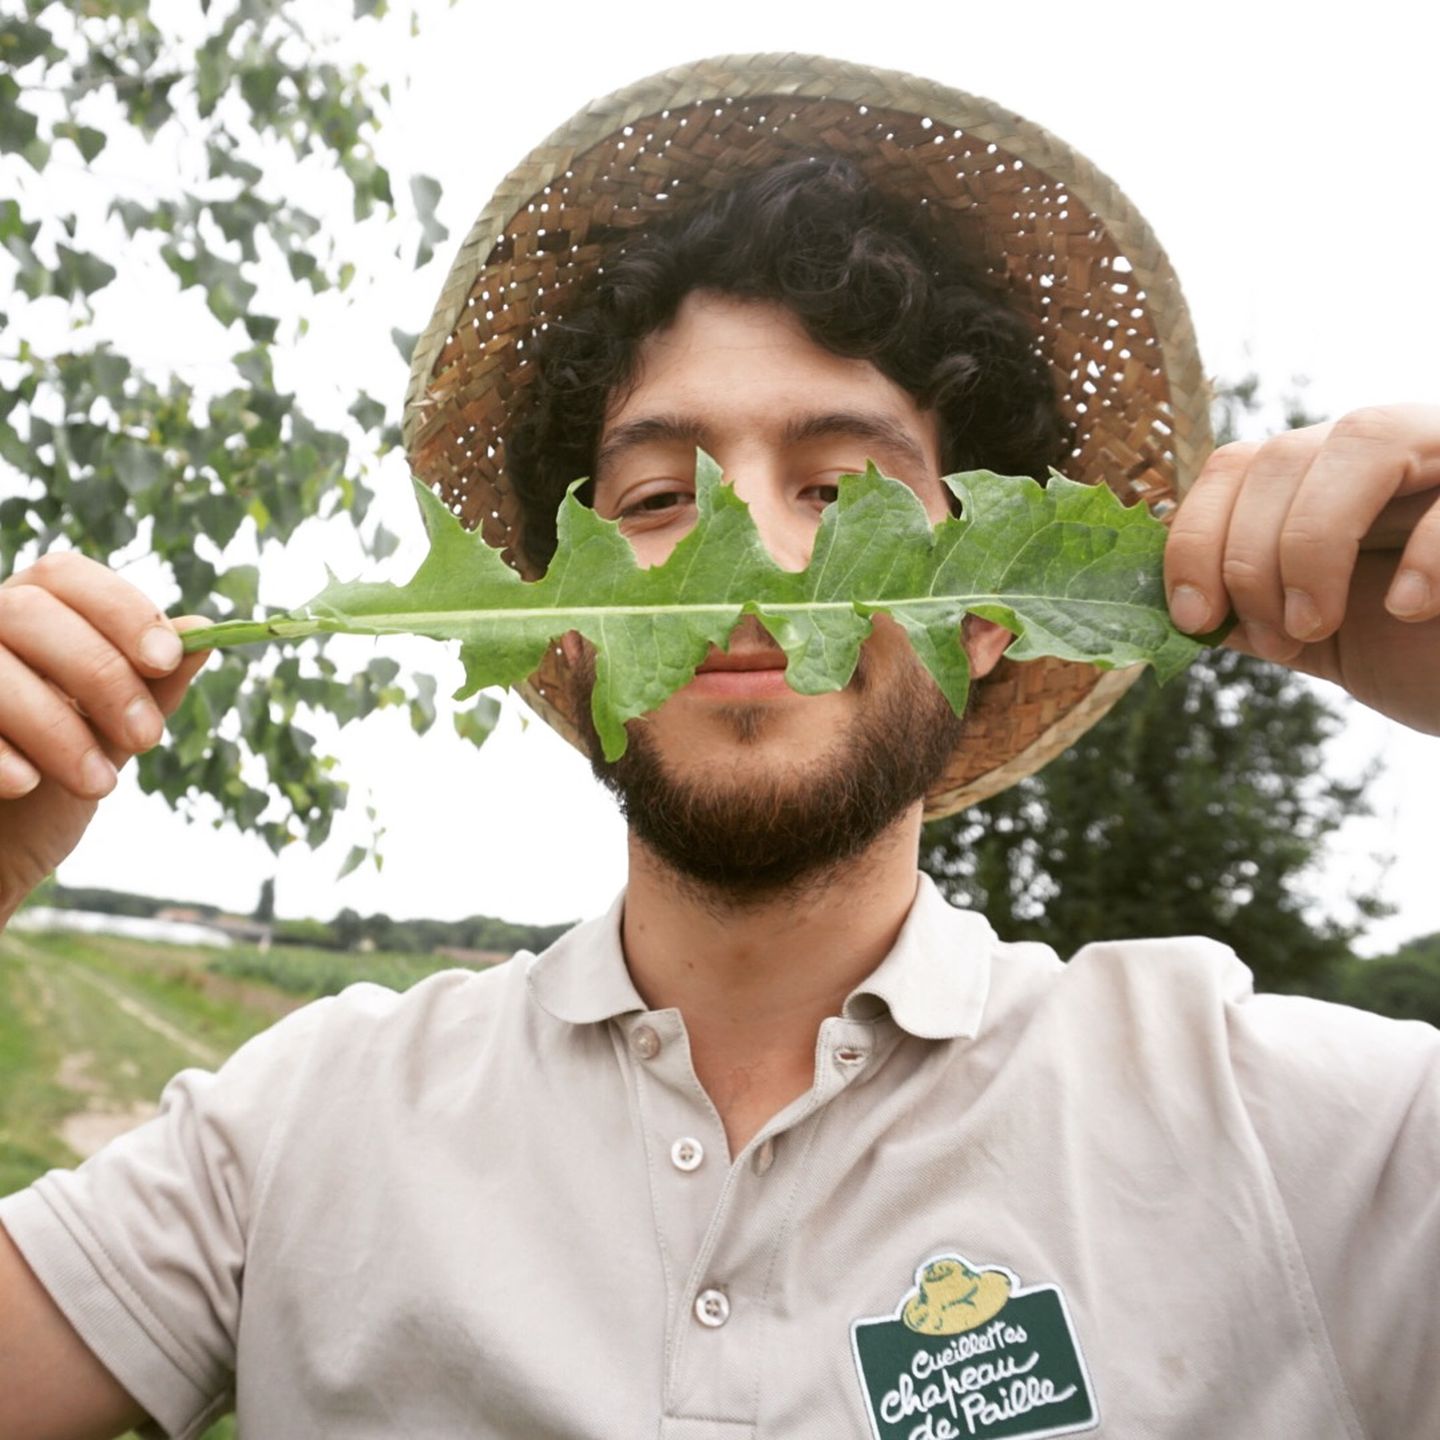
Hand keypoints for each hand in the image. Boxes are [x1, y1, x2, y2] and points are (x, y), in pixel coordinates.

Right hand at [0, 554, 210, 920]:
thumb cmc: (53, 782)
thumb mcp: (111, 734)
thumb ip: (151, 686)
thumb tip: (204, 633)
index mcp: (25, 616)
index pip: (65, 574)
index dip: (120, 609)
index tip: (166, 661)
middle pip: (29, 612)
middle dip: (101, 674)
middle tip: (148, 739)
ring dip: (56, 726)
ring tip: (100, 786)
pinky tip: (26, 784)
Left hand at [1164, 404, 1439, 734]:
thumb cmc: (1421, 656)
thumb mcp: (1318, 635)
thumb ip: (1248, 612)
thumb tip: (1165, 612)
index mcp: (1325, 479)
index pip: (1235, 466)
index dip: (1196, 539)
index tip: (1194, 619)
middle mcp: (1388, 448)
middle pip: (1284, 456)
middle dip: (1253, 559)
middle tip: (1277, 640)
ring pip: (1365, 438)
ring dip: (1315, 540)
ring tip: (1315, 624)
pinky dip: (1426, 550)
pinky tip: (1410, 610)